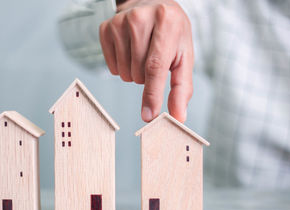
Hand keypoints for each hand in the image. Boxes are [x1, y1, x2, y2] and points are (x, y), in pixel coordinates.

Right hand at [99, 0, 193, 121]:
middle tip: (153, 60)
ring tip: (142, 54)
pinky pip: (111, 68)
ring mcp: (120, 22)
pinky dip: (121, 67)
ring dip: (134, 73)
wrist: (151, 4)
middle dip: (147, 78)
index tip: (149, 117)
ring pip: (124, 73)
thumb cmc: (171, 33)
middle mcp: (140, 18)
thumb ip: (182, 87)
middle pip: (138, 73)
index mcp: (167, 21)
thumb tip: (178, 117)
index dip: (152, 94)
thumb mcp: (183, 55)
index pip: (155, 66)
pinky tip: (130, 51)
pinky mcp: (106, 28)